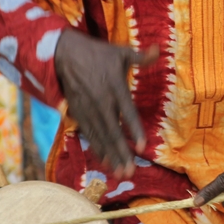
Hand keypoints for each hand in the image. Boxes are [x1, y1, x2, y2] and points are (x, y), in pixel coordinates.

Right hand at [54, 29, 157, 176]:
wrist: (63, 54)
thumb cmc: (98, 53)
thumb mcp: (121, 52)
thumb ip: (141, 57)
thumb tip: (159, 49)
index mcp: (115, 88)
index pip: (128, 113)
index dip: (135, 130)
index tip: (142, 147)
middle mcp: (101, 102)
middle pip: (113, 132)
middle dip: (122, 153)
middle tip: (130, 172)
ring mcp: (88, 109)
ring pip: (101, 137)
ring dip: (111, 156)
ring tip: (120, 174)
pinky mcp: (78, 113)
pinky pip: (89, 134)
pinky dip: (97, 148)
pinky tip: (105, 162)